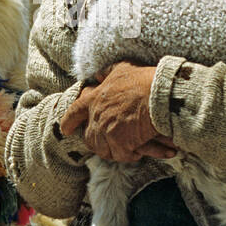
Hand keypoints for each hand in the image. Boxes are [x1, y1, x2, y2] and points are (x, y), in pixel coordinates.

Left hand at [61, 61, 177, 162]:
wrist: (161, 95)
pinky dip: (130, 155)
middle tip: (111, 142)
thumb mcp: (122, 69)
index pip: (74, 112)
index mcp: (94, 98)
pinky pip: (121, 156)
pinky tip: (138, 151)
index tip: (65, 130)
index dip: (68, 122)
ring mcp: (107, 131)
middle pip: (89, 138)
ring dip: (114, 150)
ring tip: (126, 148)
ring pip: (104, 150)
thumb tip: (98, 75)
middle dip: (98, 142)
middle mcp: (97, 116)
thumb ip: (108, 73)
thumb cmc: (145, 80)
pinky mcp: (121, 143)